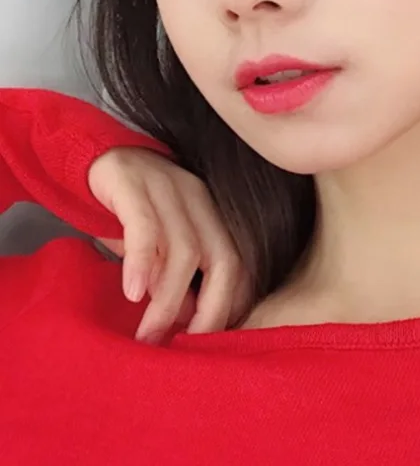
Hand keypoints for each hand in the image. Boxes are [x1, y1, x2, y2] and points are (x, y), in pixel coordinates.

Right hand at [88, 147, 248, 343]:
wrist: (95, 159)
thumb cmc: (130, 211)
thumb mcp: (158, 248)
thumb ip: (175, 278)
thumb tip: (186, 320)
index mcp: (213, 214)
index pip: (238, 263)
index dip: (231, 305)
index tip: (211, 342)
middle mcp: (199, 199)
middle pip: (223, 259)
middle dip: (210, 309)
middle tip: (186, 346)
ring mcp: (169, 189)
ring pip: (184, 249)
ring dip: (168, 299)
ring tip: (149, 333)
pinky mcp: (134, 185)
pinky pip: (145, 228)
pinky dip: (142, 263)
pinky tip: (132, 292)